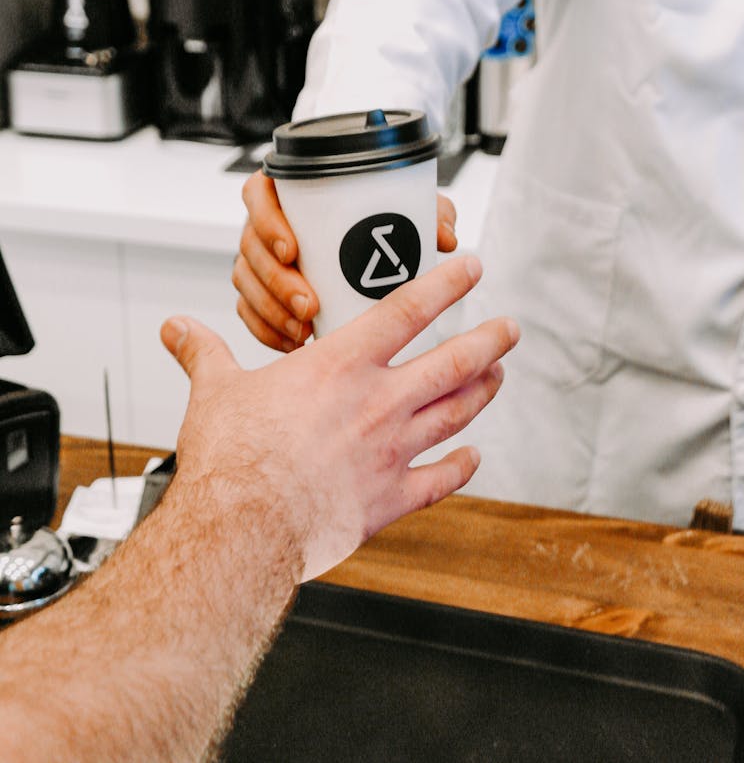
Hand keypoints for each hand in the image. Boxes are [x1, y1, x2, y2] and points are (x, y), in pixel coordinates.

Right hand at [163, 254, 517, 581]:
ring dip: (482, 392)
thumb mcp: (215, 390)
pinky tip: (473, 457)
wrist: (242, 532)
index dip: (447, 285)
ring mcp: (390, 452)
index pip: (408, 310)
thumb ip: (204, 353)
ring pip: (454, 413)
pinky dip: (461, 467)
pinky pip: (439, 480)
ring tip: (499, 375)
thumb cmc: (231, 461)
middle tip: (509, 328)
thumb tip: (177, 328)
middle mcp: (378, 403)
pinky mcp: (388, 500)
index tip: (473, 269)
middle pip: (452, 362)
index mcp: (340, 366)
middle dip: (488, 341)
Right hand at [232, 169, 458, 352]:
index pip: (259, 194)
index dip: (268, 221)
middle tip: (310, 303)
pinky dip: (268, 330)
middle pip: (251, 246)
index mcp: (292, 194)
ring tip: (304, 330)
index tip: (292, 248)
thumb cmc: (382, 228)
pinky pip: (250, 313)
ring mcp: (261, 261)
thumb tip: (444, 236)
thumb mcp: (407, 216)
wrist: (376, 269)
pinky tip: (293, 343)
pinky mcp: (260, 294)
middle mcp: (270, 225)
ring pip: (248, 283)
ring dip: (272, 309)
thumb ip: (429, 215)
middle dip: (275, 280)